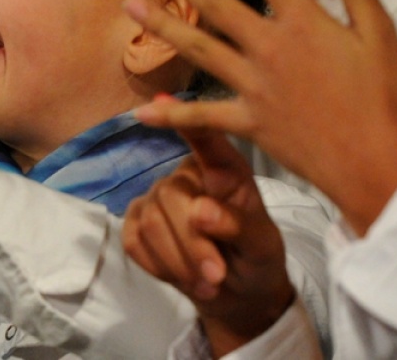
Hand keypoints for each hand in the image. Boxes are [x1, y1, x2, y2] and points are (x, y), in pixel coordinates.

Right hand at [123, 124, 293, 354]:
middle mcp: (187, 175)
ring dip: (179, 264)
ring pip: (151, 223)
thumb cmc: (256, 257)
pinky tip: (183, 276)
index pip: (203, 137)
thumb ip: (238, 226)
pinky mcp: (137, 223)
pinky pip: (134, 241)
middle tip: (216, 276)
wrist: (238, 295)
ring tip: (208, 283)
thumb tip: (201, 212)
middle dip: (192, 244)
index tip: (157, 101)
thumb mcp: (262, 245)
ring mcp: (157, 197)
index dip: (179, 116)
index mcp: (224, 168)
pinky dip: (160, 268)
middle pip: (171, 196)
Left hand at [124, 0, 396, 233]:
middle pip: (215, 3)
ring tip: (131, 5)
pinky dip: (172, 115)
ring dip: (163, 26)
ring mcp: (255, 87)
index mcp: (303, 22)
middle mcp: (270, 49)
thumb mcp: (378, 32)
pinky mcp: (250, 122)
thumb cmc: (383, 97)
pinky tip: (142, 111)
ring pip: (199, 50)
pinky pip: (203, 117)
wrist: (377, 166)